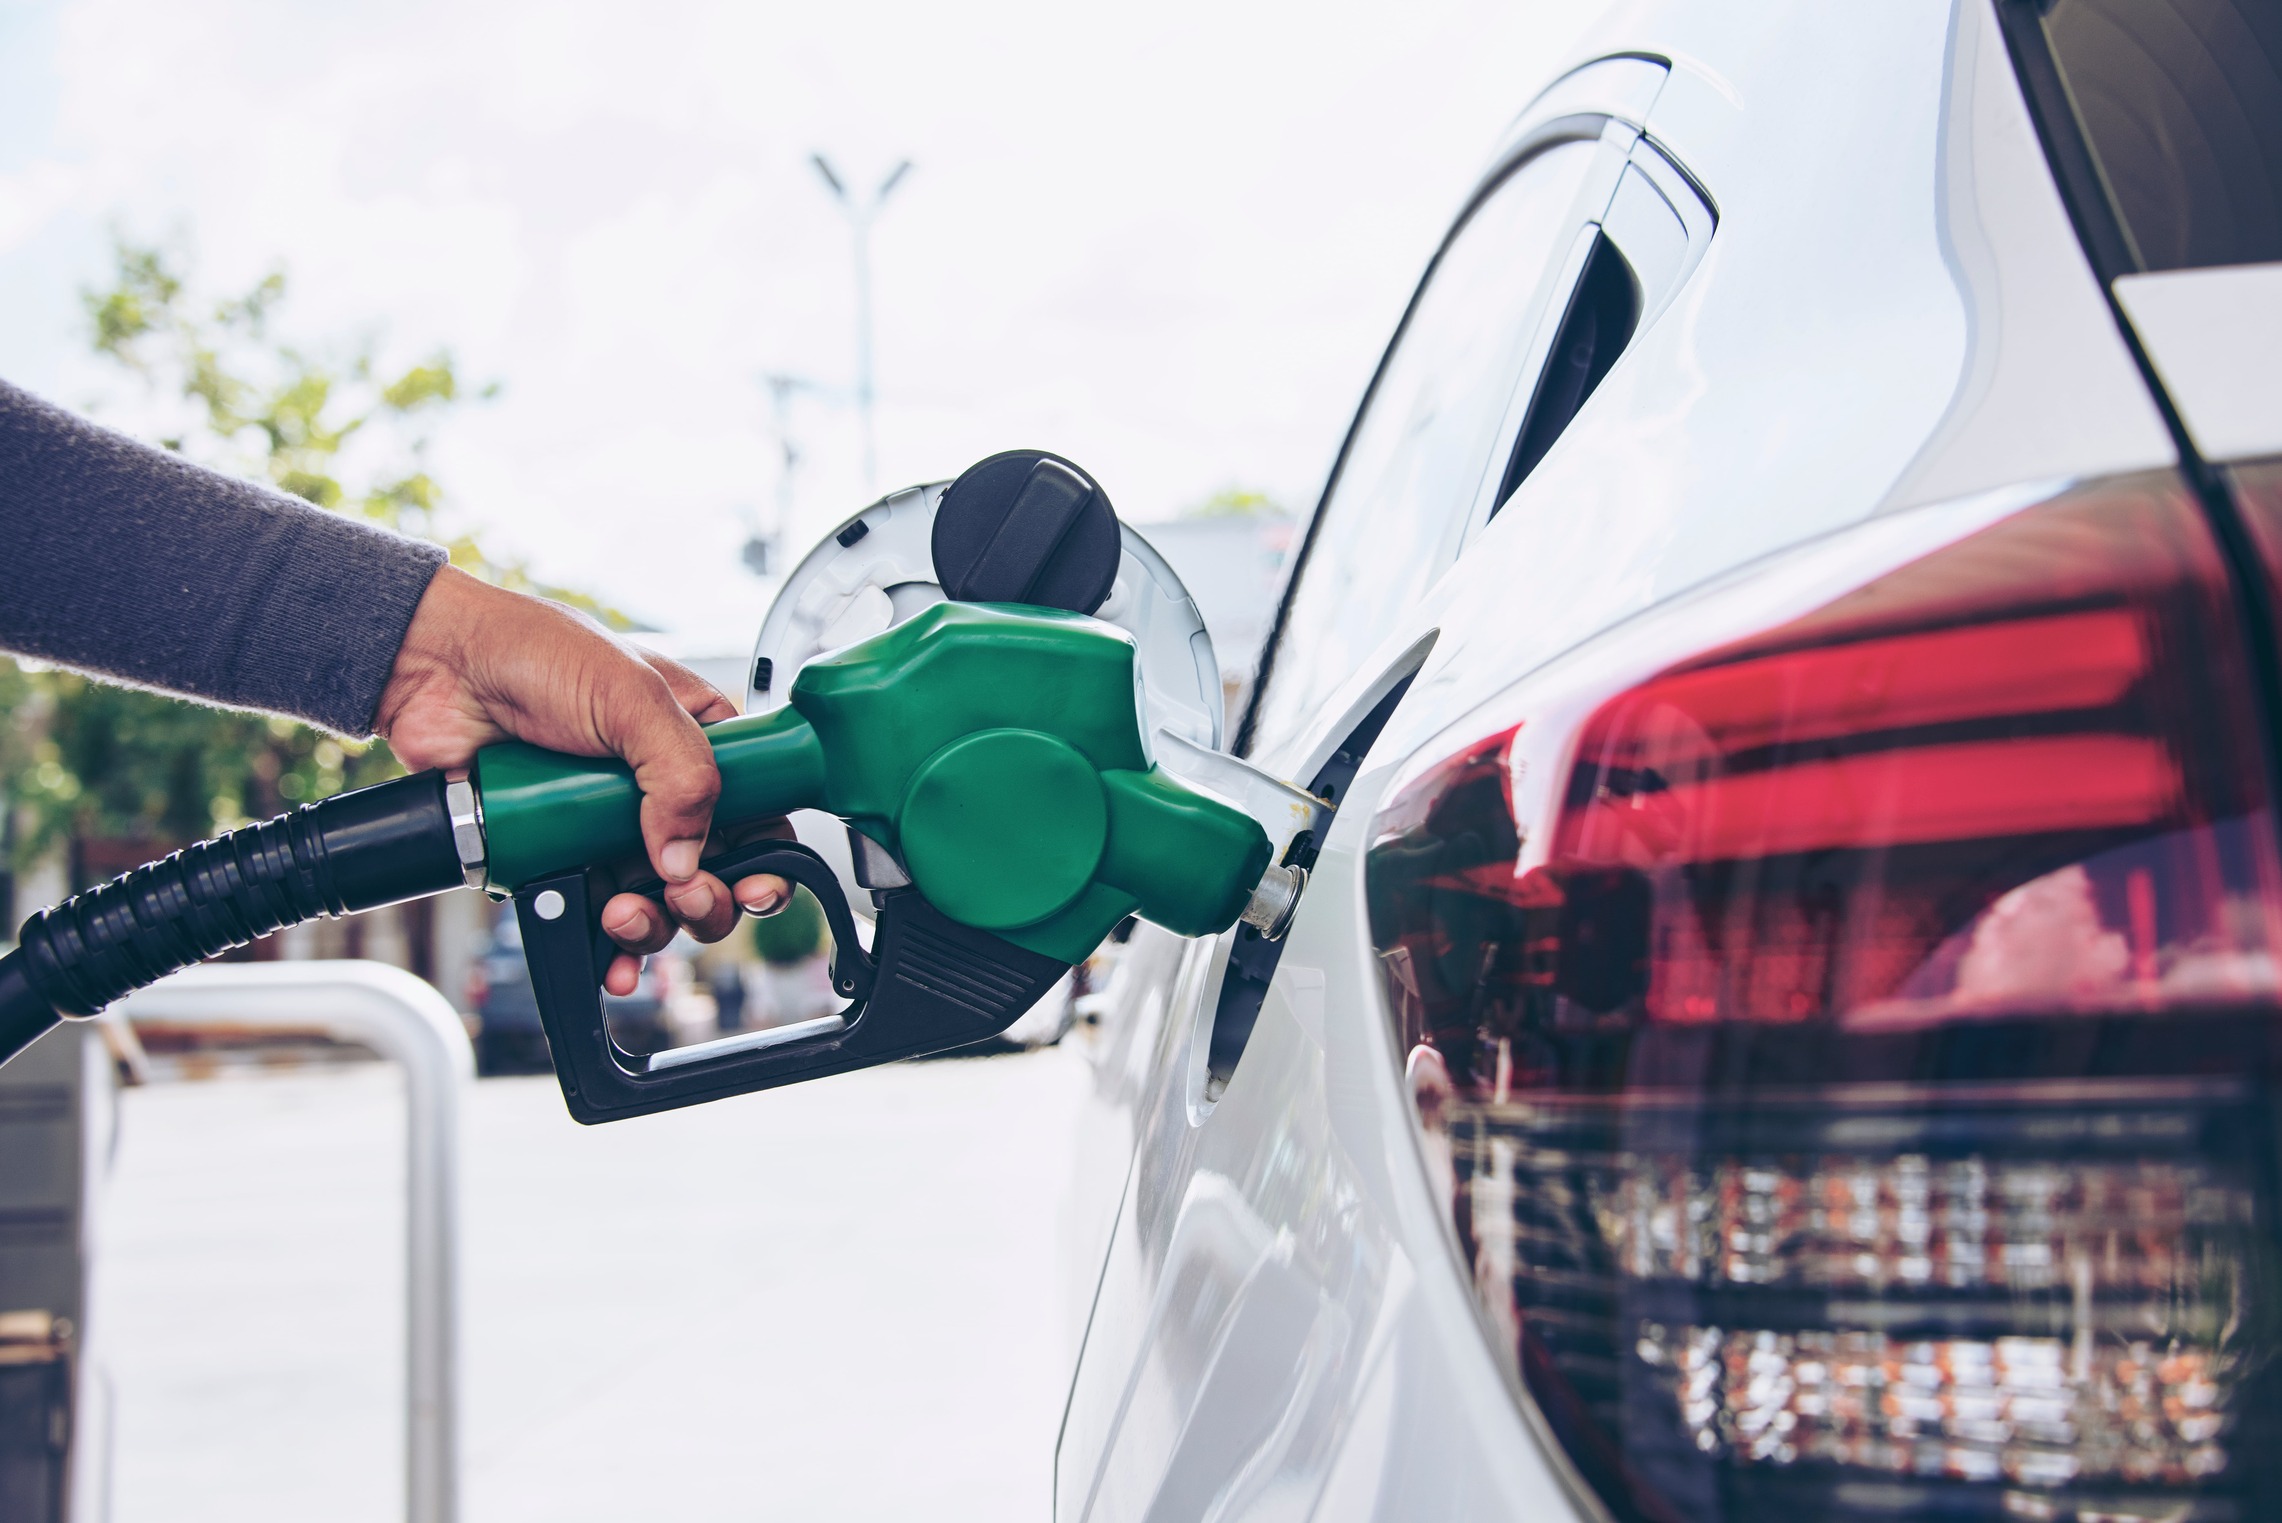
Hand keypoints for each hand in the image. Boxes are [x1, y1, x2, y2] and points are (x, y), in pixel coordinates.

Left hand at [373, 565, 790, 993]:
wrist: (436, 668)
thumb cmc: (532, 651)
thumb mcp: (630, 695)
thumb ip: (680, 773)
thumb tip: (686, 857)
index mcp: (696, 740)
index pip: (759, 809)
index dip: (766, 855)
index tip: (756, 883)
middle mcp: (659, 789)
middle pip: (715, 870)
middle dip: (706, 899)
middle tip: (682, 893)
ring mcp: (609, 825)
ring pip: (657, 903)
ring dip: (654, 926)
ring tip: (622, 912)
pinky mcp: (560, 854)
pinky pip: (594, 916)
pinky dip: (606, 949)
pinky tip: (608, 961)